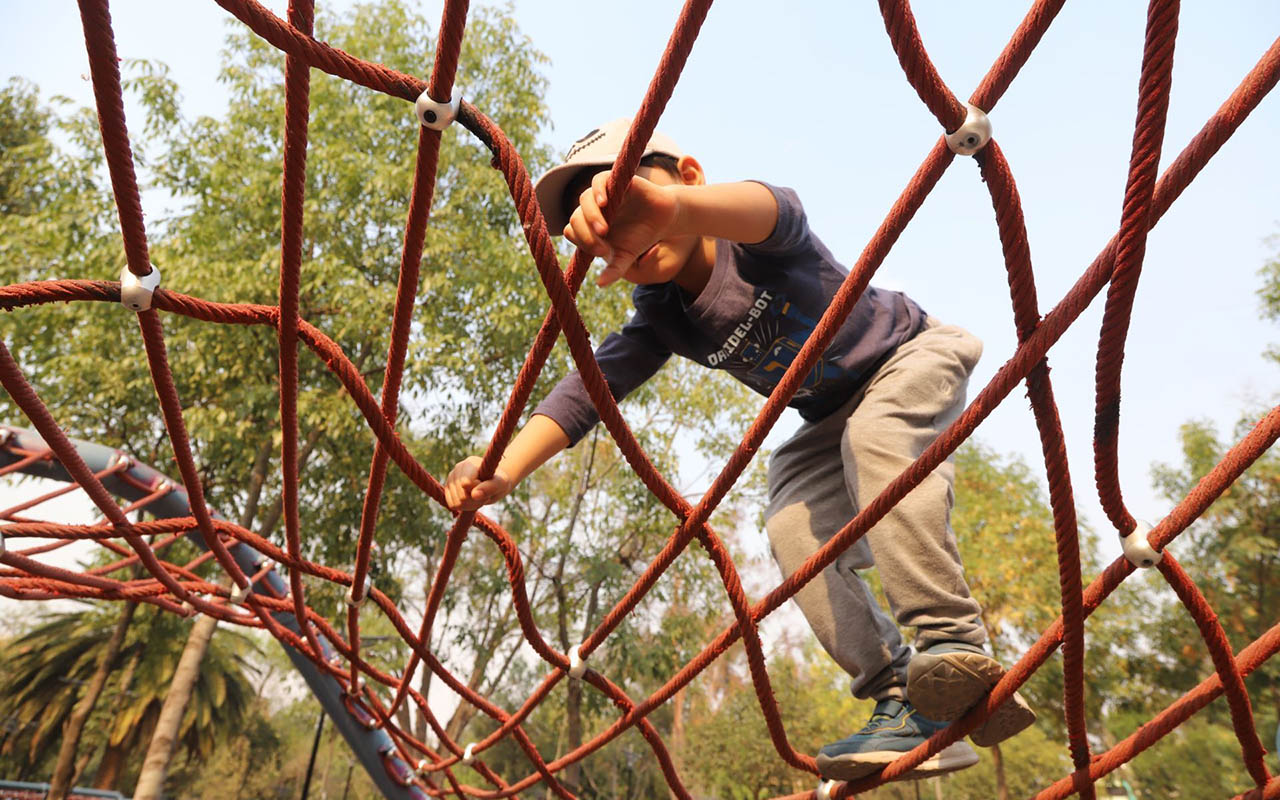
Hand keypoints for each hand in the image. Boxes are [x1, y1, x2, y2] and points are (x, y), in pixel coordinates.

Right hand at [444, 456, 512, 510]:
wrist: (493, 483)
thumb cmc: (499, 481)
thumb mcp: (501, 484)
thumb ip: (490, 487)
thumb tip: (474, 495)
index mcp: (470, 463)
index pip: (467, 483)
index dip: (479, 489)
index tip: (486, 484)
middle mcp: (457, 468)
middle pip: (461, 495)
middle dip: (475, 499)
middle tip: (484, 493)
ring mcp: (451, 479)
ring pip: (456, 502)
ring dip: (471, 504)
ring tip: (479, 495)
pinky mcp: (448, 489)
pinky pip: (452, 505)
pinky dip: (464, 507)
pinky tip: (471, 499)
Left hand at [564, 170, 680, 285]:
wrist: (665, 220)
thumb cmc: (642, 238)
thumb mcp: (626, 257)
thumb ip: (613, 270)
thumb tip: (600, 284)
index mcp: (589, 226)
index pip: (573, 231)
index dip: (582, 242)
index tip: (602, 252)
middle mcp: (593, 209)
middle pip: (575, 217)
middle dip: (586, 234)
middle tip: (603, 248)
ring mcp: (604, 194)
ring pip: (584, 199)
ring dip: (590, 216)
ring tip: (603, 230)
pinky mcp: (616, 181)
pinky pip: (599, 180)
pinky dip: (598, 190)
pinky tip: (603, 202)